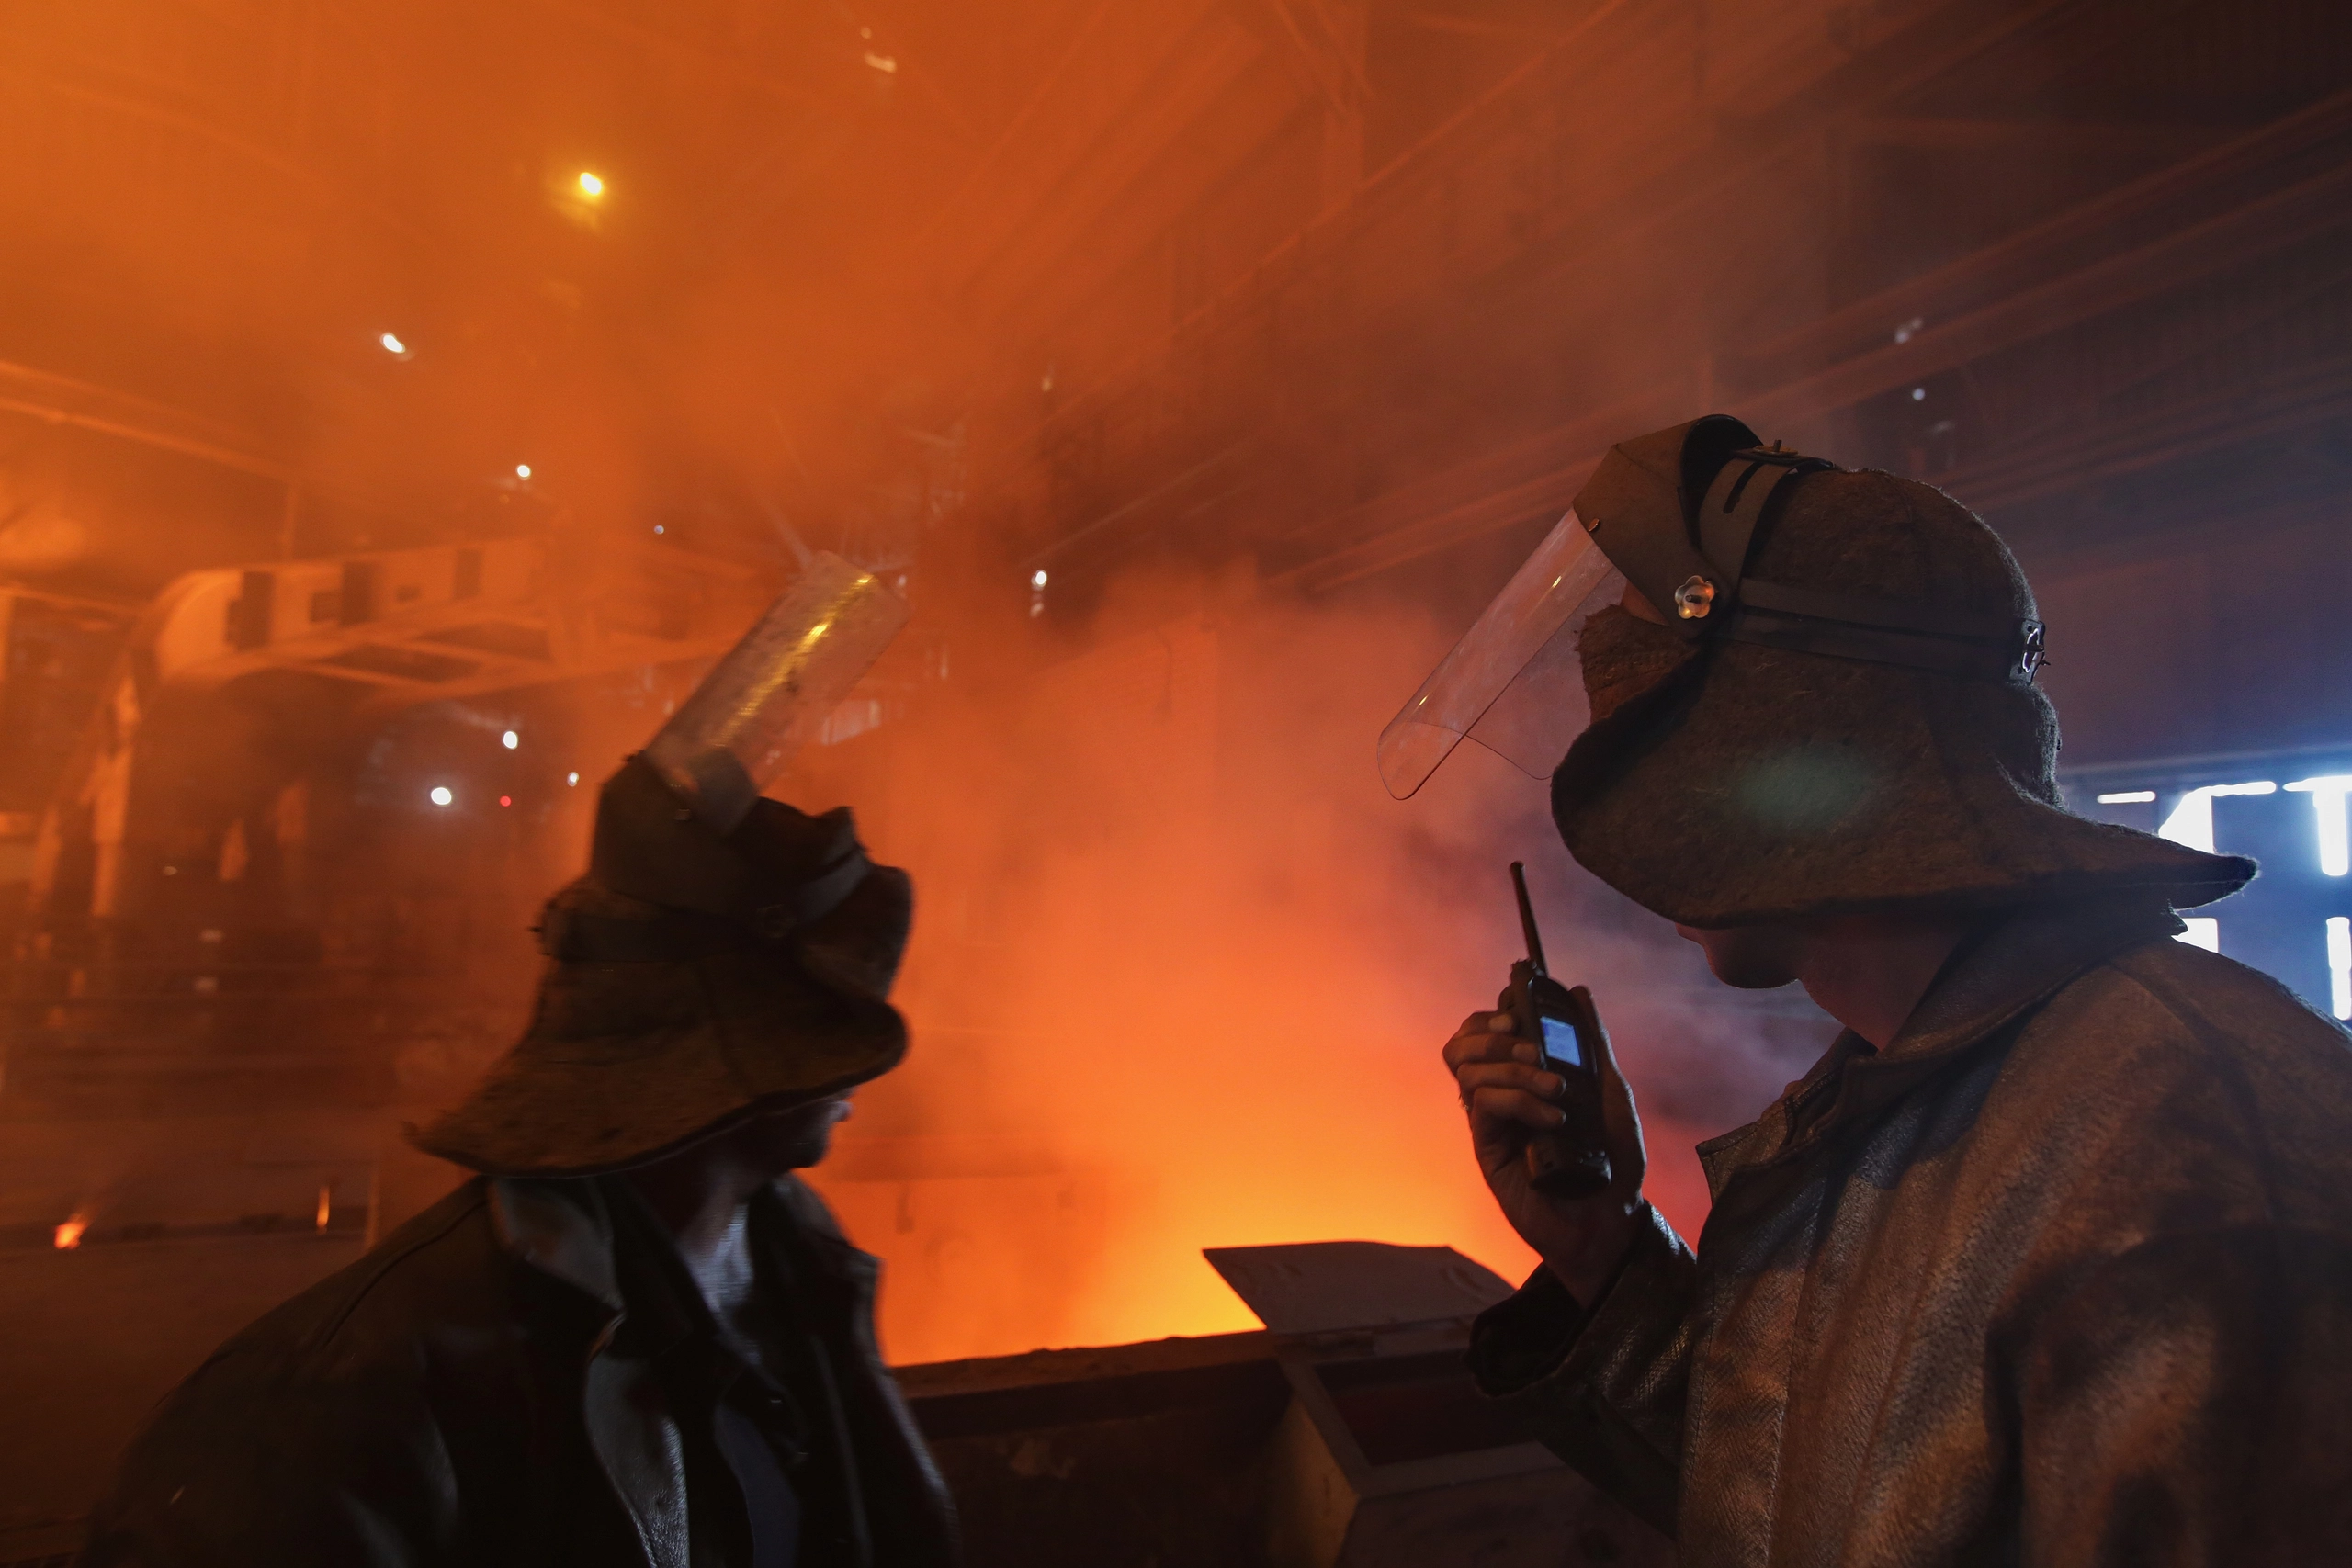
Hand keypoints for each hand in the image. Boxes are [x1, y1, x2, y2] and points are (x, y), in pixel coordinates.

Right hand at [1443, 1000, 1646, 1305]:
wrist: (1613, 1217)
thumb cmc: (1613, 1159)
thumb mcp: (1611, 1092)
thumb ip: (1593, 1043)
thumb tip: (1578, 993)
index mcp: (1522, 1078)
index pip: (1483, 1034)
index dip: (1490, 1018)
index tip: (1518, 1017)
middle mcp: (1500, 1097)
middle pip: (1460, 1049)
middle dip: (1492, 1038)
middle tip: (1533, 1051)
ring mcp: (1491, 1123)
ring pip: (1469, 1074)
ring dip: (1514, 1072)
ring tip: (1555, 1090)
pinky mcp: (1488, 1150)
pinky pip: (1484, 1107)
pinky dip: (1519, 1102)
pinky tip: (1553, 1118)